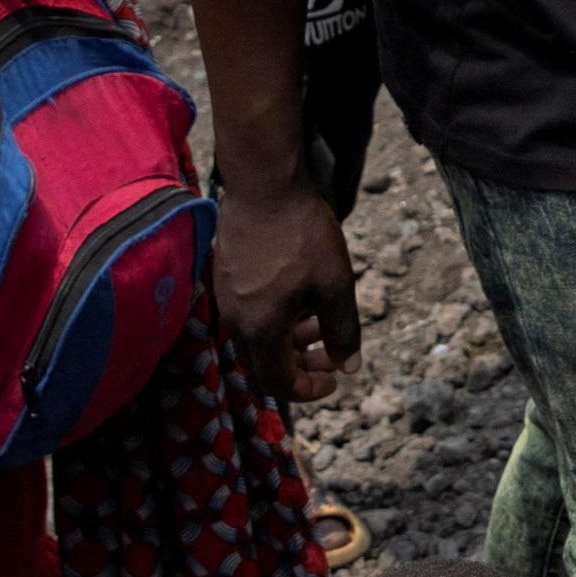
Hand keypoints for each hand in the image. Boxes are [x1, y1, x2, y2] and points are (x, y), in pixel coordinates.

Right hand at [213, 174, 358, 403]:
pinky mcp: (225, 279)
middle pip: (264, 366)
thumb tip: (350, 367)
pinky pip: (249, 316)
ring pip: (257, 340)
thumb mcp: (336, 285)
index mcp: (260, 331)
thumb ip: (343, 331)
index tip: (336, 380)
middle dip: (300, 368)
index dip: (309, 390)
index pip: (279, 383)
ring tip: (321, 326)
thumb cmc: (303, 235)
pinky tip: (299, 300)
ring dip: (289, 343)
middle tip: (333, 357)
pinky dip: (275, 321)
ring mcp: (226, 300)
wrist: (264, 185)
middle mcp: (235, 322)